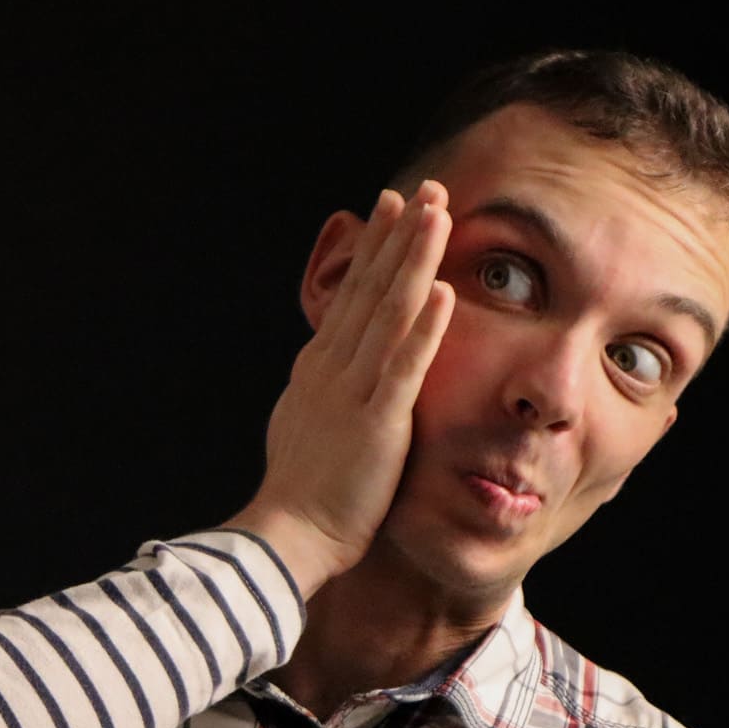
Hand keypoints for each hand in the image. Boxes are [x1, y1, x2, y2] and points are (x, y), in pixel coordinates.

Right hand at [226, 179, 452, 594]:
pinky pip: (403, 366)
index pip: (351, 297)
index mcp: (316, 371)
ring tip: (438, 215)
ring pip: (388, 313)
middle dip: (399, 236)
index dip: (375, 250)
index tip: (394, 210)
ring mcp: (352, 392)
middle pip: (370, 290)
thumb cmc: (298, 497)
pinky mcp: (377, 422)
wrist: (285, 537)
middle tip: (425, 190)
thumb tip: (324, 378)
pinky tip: (444, 291)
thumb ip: (322, 397)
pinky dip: (424, 327)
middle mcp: (330, 370)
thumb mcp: (303, 429)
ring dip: (414, 261)